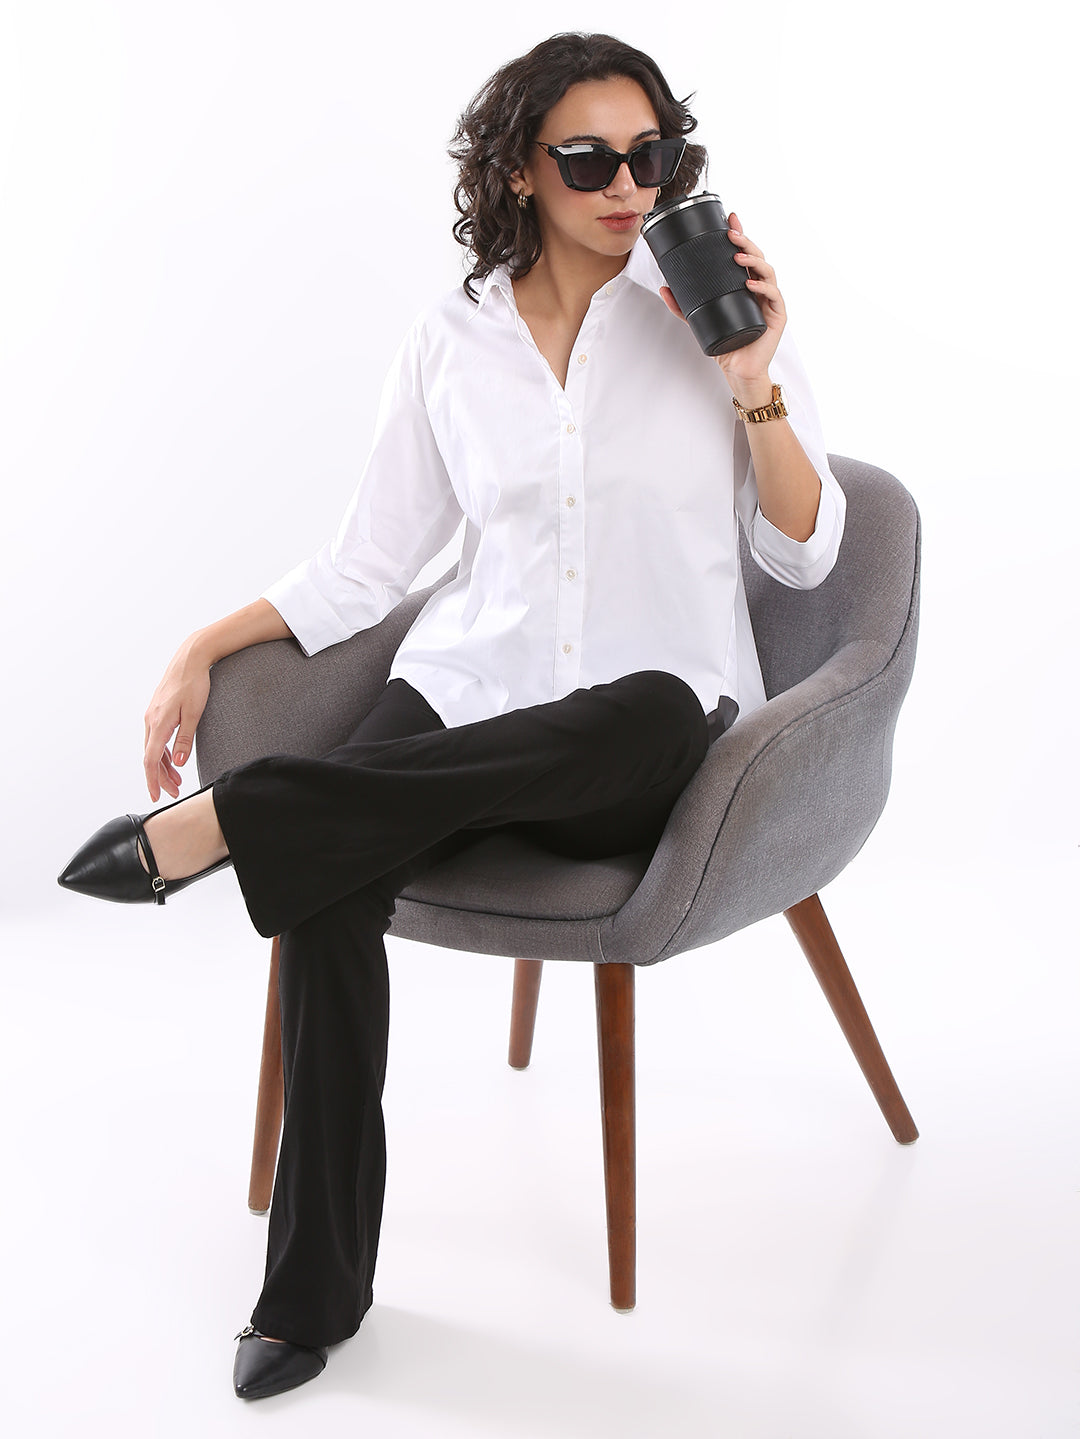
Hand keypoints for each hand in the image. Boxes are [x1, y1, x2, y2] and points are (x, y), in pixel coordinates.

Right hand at [142, 638, 211, 801]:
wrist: (190, 658)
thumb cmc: (195, 683)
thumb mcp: (194, 714)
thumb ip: (185, 740)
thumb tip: (178, 764)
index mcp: (159, 723)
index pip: (151, 760)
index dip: (153, 781)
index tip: (156, 795)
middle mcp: (150, 720)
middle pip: (151, 757)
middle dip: (161, 778)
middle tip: (175, 792)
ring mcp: (152, 715)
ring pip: (153, 748)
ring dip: (163, 766)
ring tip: (177, 780)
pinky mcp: (157, 711)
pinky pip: (156, 738)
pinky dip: (163, 752)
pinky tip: (173, 760)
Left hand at [659, 210, 786, 403]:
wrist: (739, 371)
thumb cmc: (725, 345)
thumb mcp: (699, 321)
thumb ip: (681, 306)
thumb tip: (663, 287)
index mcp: (745, 284)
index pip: (744, 254)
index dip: (740, 233)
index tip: (730, 217)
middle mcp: (760, 288)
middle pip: (757, 257)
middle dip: (745, 242)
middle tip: (731, 234)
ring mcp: (770, 300)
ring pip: (767, 271)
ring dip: (753, 261)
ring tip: (738, 257)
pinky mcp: (777, 315)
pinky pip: (773, 296)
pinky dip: (762, 288)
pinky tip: (750, 284)